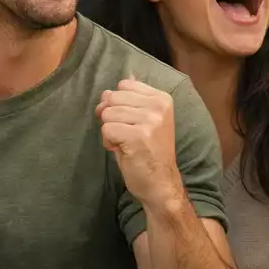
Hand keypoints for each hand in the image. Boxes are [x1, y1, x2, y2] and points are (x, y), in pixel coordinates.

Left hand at [97, 79, 183, 206]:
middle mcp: (158, 106)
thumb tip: (106, 91)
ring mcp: (149, 120)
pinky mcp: (138, 136)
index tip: (129, 121)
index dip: (118, 103)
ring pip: (107, 114)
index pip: (124, 84)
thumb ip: (128, 102)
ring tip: (126, 144)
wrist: (160, 183)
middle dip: (112, 117)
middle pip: (113, 98)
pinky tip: (123, 150)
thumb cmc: (149, 152)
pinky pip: (107, 129)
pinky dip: (109, 142)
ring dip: (110, 131)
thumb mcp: (142, 121)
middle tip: (127, 135)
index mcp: (162, 98)